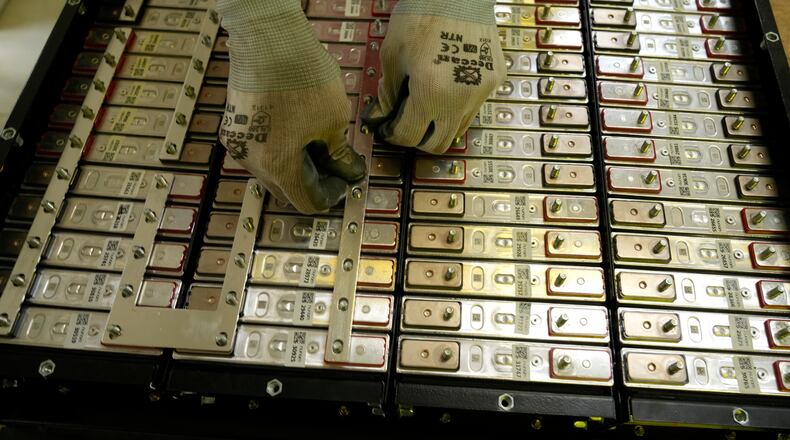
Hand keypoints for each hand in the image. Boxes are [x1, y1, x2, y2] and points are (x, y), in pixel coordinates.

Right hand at [217, 0, 365, 213]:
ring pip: (271, 170)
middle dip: (314, 181)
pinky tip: (298, 130)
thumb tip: (349, 170)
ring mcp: (238, 143)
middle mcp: (252, 161)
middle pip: (286, 189)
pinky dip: (279, 149)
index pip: (307, 201)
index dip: (332, 194)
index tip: (346, 178)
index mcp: (279, 167)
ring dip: (295, 166)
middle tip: (336, 163)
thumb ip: (340, 153)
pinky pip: (259, 149)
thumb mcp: (334, 119)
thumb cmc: (301, 76)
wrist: (267, 38)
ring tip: (319, 143)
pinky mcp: (233, 124)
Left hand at [363, 0, 505, 153]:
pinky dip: (457, 107)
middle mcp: (459, 98)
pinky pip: (473, 106)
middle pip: (437, 144)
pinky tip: (446, 88)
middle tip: (406, 126)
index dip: (393, 136)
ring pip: (458, 129)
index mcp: (431, 92)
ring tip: (425, 108)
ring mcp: (480, 91)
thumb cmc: (424, 13)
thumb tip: (380, 115)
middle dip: (418, 140)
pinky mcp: (493, 80)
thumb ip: (387, 91)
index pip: (409, 135)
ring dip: (439, 125)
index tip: (388, 130)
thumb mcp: (393, 54)